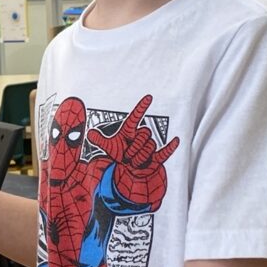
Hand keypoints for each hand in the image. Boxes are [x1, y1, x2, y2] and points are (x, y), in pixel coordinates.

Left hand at [87, 94, 178, 210]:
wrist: (130, 169)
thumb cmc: (121, 153)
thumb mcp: (109, 147)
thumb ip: (99, 140)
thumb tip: (90, 133)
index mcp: (130, 131)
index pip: (136, 117)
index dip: (142, 108)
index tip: (148, 97)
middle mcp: (141, 136)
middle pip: (145, 135)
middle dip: (135, 148)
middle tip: (128, 157)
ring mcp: (150, 146)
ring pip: (149, 148)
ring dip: (139, 159)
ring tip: (134, 162)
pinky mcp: (157, 157)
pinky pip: (165, 152)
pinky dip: (170, 147)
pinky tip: (176, 140)